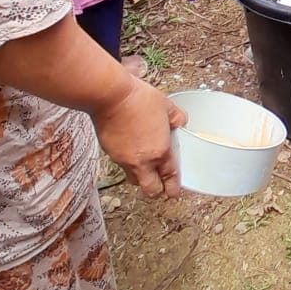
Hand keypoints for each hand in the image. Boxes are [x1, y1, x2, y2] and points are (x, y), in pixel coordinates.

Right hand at [91, 78, 187, 197]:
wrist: (111, 96)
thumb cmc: (138, 100)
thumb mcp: (167, 106)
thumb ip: (177, 118)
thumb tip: (180, 122)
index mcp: (159, 151)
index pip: (169, 177)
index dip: (173, 188)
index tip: (174, 193)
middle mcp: (141, 161)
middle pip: (149, 190)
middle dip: (156, 190)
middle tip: (160, 184)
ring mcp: (123, 159)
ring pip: (133, 178)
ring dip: (140, 176)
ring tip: (145, 164)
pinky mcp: (109, 153)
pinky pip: (121, 164)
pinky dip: (127, 161)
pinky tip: (131, 147)